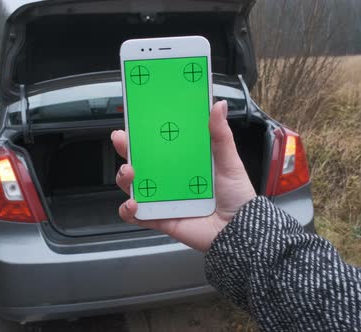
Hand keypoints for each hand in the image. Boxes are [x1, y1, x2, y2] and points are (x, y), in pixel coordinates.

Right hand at [110, 100, 255, 251]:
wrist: (239, 232)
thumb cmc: (236, 196)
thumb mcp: (229, 161)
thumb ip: (220, 135)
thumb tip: (217, 105)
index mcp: (183, 161)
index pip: (158, 143)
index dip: (144, 131)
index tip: (134, 119)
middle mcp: (169, 179)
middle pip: (140, 161)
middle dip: (125, 148)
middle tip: (121, 139)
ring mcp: (162, 199)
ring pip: (133, 186)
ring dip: (124, 177)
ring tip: (129, 172)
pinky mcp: (159, 219)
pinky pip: (136, 216)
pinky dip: (128, 210)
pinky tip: (134, 203)